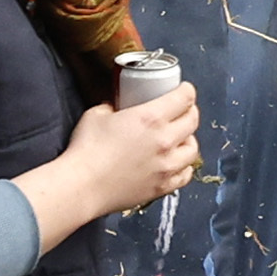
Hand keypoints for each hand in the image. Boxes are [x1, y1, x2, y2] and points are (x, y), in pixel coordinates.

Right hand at [71, 84, 197, 214]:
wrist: (83, 185)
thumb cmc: (87, 152)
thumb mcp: (97, 115)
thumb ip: (112, 107)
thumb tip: (116, 107)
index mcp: (150, 118)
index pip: (184, 98)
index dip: (186, 91)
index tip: (184, 90)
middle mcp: (164, 141)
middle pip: (192, 121)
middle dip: (190, 111)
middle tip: (183, 109)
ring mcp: (166, 166)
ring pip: (193, 149)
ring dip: (188, 139)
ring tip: (180, 137)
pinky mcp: (163, 186)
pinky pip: (186, 175)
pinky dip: (184, 166)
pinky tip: (177, 163)